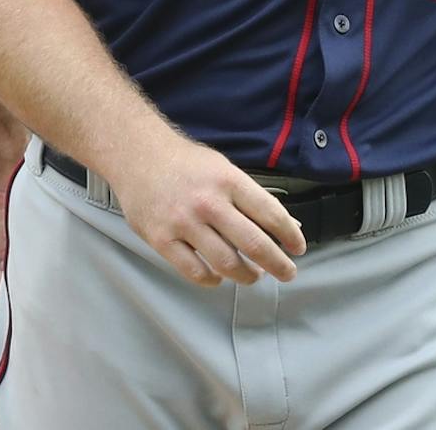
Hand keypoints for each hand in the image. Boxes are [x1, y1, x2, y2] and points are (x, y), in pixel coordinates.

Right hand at [102, 135, 305, 288]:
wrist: (136, 155)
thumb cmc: (185, 164)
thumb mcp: (223, 168)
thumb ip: (250, 197)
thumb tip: (286, 224)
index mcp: (228, 181)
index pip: (270, 214)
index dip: (290, 235)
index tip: (299, 248)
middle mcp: (208, 202)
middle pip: (253, 244)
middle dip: (277, 264)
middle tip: (288, 273)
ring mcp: (183, 222)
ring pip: (226, 263)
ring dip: (246, 275)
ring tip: (253, 276)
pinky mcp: (161, 239)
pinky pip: (194, 272)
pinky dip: (212, 280)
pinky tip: (218, 277)